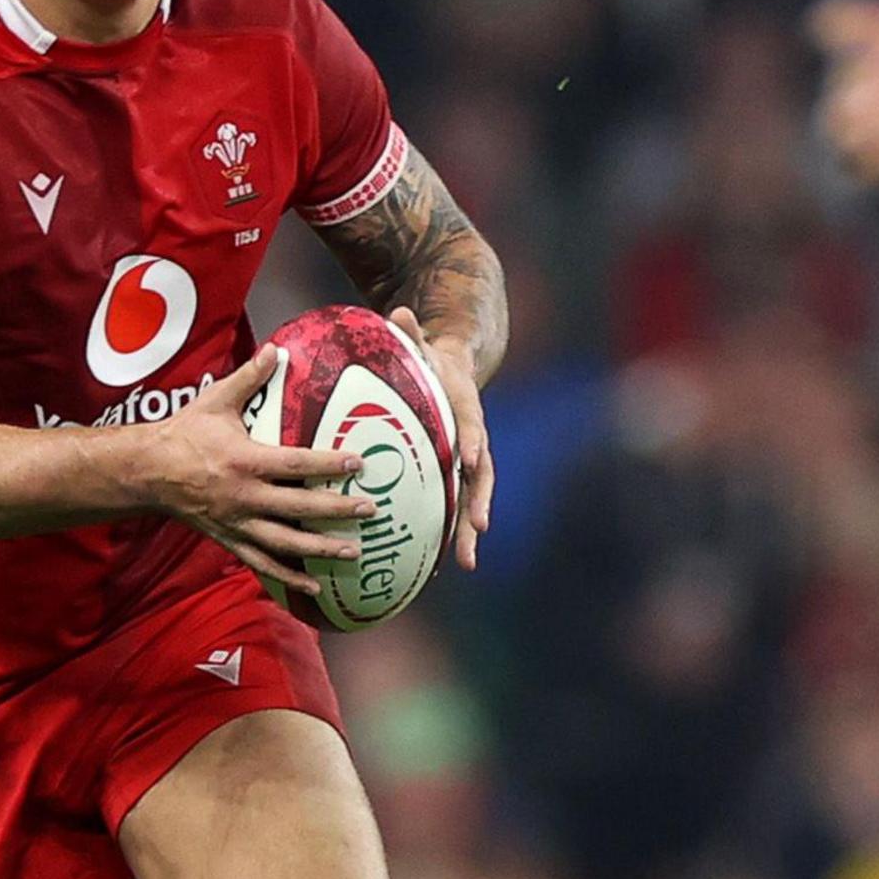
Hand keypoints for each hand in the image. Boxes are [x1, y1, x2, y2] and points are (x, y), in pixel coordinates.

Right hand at [133, 348, 372, 597]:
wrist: (147, 472)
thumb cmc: (184, 433)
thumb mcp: (215, 401)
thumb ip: (249, 378)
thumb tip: (277, 349)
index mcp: (244, 461)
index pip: (295, 464)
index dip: (327, 464)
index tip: (356, 463)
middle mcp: (244, 496)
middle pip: (299, 507)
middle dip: (336, 509)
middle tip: (369, 510)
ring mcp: (237, 522)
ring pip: (286, 542)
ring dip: (321, 548)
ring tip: (353, 550)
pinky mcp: (229, 539)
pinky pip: (262, 562)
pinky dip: (288, 577)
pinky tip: (314, 586)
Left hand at [393, 308, 496, 570]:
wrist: (454, 368)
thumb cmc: (429, 357)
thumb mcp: (420, 342)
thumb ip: (410, 332)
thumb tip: (398, 312)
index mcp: (465, 409)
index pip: (473, 425)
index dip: (472, 441)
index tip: (470, 459)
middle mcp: (472, 440)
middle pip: (480, 476)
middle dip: (479, 504)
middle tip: (477, 530)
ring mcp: (466, 461)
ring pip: (470, 500)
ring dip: (469, 532)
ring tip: (465, 564)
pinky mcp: (454, 475)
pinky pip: (452, 506)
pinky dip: (448, 534)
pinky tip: (435, 566)